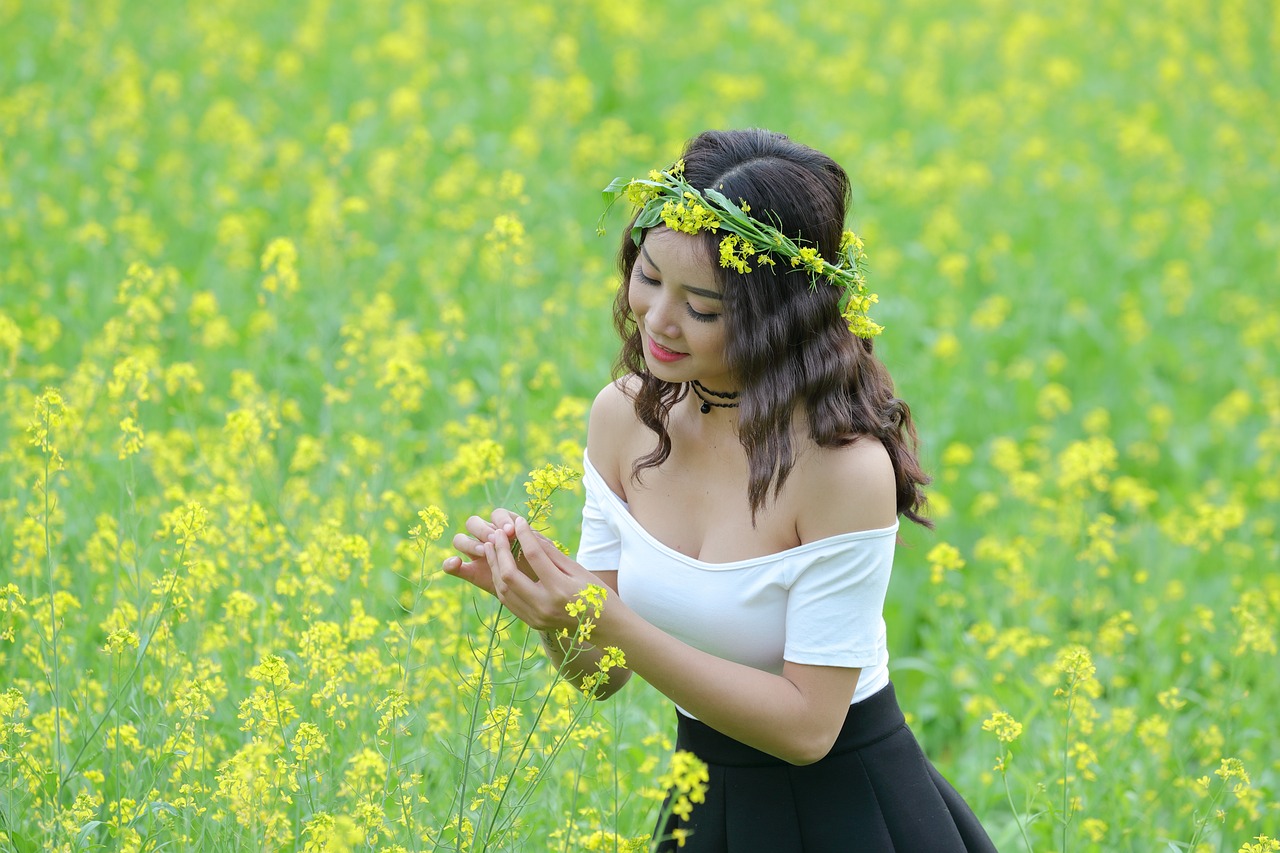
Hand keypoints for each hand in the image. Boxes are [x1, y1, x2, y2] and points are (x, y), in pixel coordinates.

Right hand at [441, 509, 542, 594]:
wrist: (541, 594)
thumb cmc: (545, 572)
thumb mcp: (543, 558)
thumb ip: (536, 544)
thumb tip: (527, 530)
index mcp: (506, 529)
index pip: (496, 515)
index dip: (501, 519)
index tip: (511, 529)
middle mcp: (489, 539)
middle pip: (473, 523)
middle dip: (484, 529)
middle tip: (497, 540)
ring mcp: (478, 554)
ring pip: (461, 540)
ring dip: (470, 543)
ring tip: (484, 551)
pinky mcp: (472, 572)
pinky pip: (453, 566)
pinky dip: (450, 564)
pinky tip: (455, 563)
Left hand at [484, 515, 601, 632]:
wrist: (606, 628)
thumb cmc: (597, 594)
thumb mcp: (578, 570)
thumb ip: (552, 554)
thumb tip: (530, 533)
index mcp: (560, 589)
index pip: (534, 556)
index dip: (524, 535)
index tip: (520, 521)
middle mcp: (544, 605)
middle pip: (509, 575)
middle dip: (500, 551)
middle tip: (498, 532)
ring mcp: (536, 617)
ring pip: (503, 589)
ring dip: (495, 566)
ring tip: (492, 547)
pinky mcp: (532, 623)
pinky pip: (508, 601)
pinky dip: (501, 582)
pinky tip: (499, 567)